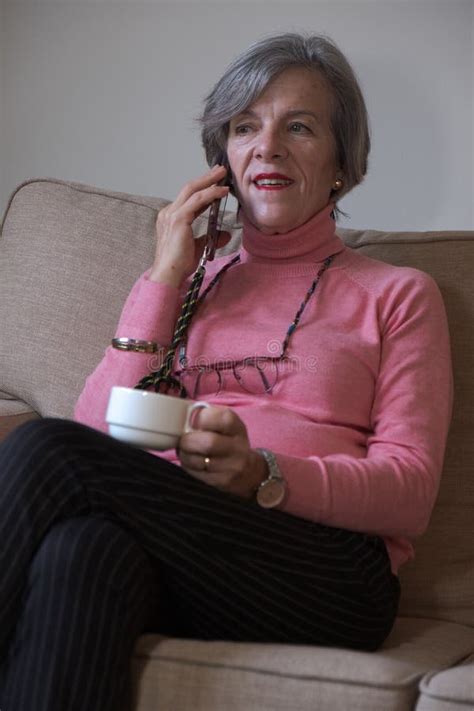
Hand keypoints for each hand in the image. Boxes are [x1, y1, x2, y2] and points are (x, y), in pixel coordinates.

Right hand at [149, 165, 230, 286]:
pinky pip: (197, 201)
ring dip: (209, 181)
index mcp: (170, 218)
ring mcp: (172, 214)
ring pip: (192, 191)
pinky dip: (210, 194)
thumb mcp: (199, 247)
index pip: (188, 199)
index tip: (215, 183)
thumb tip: (225, 234)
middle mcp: (169, 213)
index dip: (203, 190)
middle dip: (206, 178)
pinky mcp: (179, 219)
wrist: (169, 274)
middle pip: (189, 188)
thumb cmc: (179, 264)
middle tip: (220, 170)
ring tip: (223, 174)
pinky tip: (221, 191)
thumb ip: (211, 237)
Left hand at [177, 405, 267, 497]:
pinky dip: (188, 467)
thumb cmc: (228, 440)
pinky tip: (192, 462)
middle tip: (184, 440)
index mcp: (236, 426)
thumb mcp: (224, 424)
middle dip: (188, 441)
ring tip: (186, 451)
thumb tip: (183, 418)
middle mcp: (237, 446)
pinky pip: (196, 474)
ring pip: (198, 461)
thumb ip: (206, 416)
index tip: (193, 421)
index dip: (200, 419)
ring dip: (185, 455)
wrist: (248, 469)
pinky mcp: (222, 481)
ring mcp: (231, 466)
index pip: (220, 419)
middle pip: (209, 443)